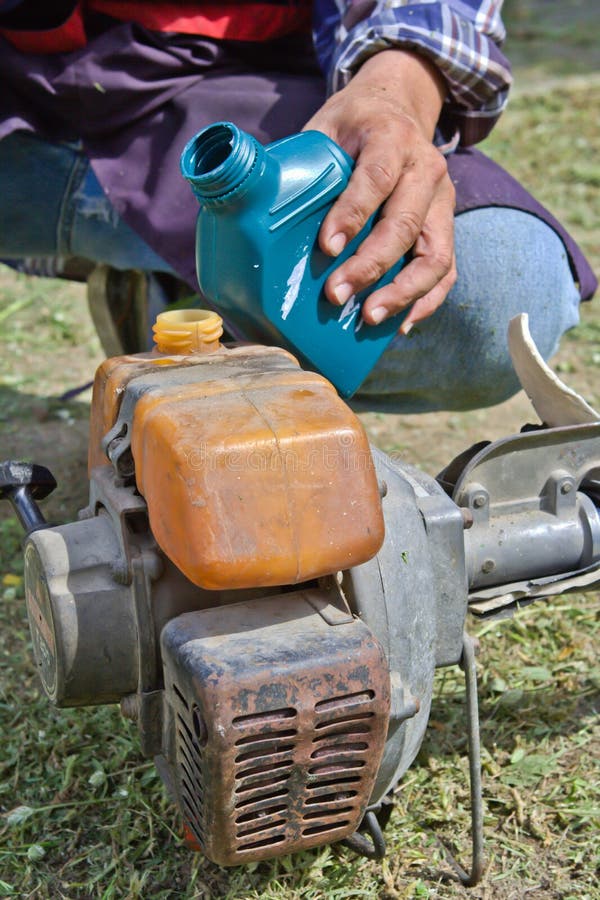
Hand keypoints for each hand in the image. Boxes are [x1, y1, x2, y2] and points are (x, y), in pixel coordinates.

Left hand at [303, 51, 455, 332]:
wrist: (400, 107)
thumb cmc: (353, 126)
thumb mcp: (325, 127)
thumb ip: (301, 162)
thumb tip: (250, 204)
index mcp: (393, 137)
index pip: (377, 178)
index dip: (352, 214)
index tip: (327, 248)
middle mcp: (425, 169)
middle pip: (406, 225)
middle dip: (370, 266)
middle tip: (336, 295)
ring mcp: (442, 201)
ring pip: (435, 255)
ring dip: (403, 292)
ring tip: (369, 317)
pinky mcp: (446, 227)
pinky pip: (447, 271)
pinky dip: (426, 300)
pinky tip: (402, 324)